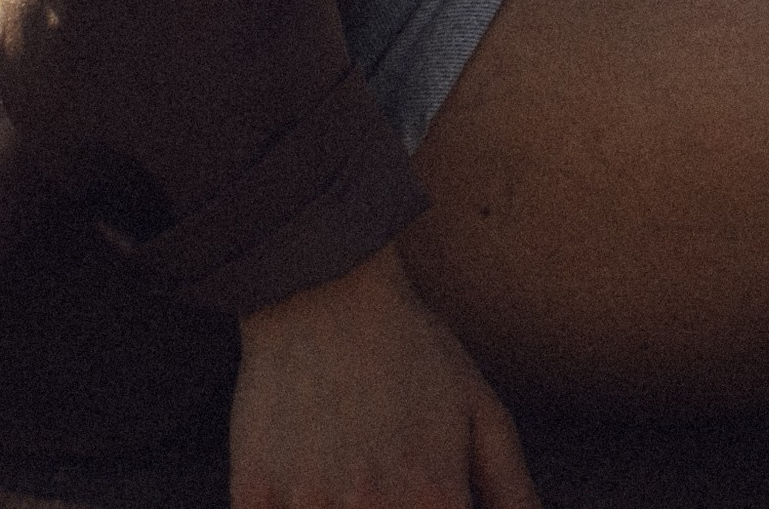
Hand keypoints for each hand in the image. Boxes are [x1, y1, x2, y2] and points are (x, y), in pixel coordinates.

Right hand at [231, 244, 540, 508]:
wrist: (323, 282)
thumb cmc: (410, 348)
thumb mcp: (481, 412)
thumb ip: (514, 493)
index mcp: (434, 499)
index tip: (423, 505)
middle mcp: (373, 507)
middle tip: (378, 487)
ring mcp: (308, 503)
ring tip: (347, 484)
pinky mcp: (254, 495)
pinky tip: (307, 488)